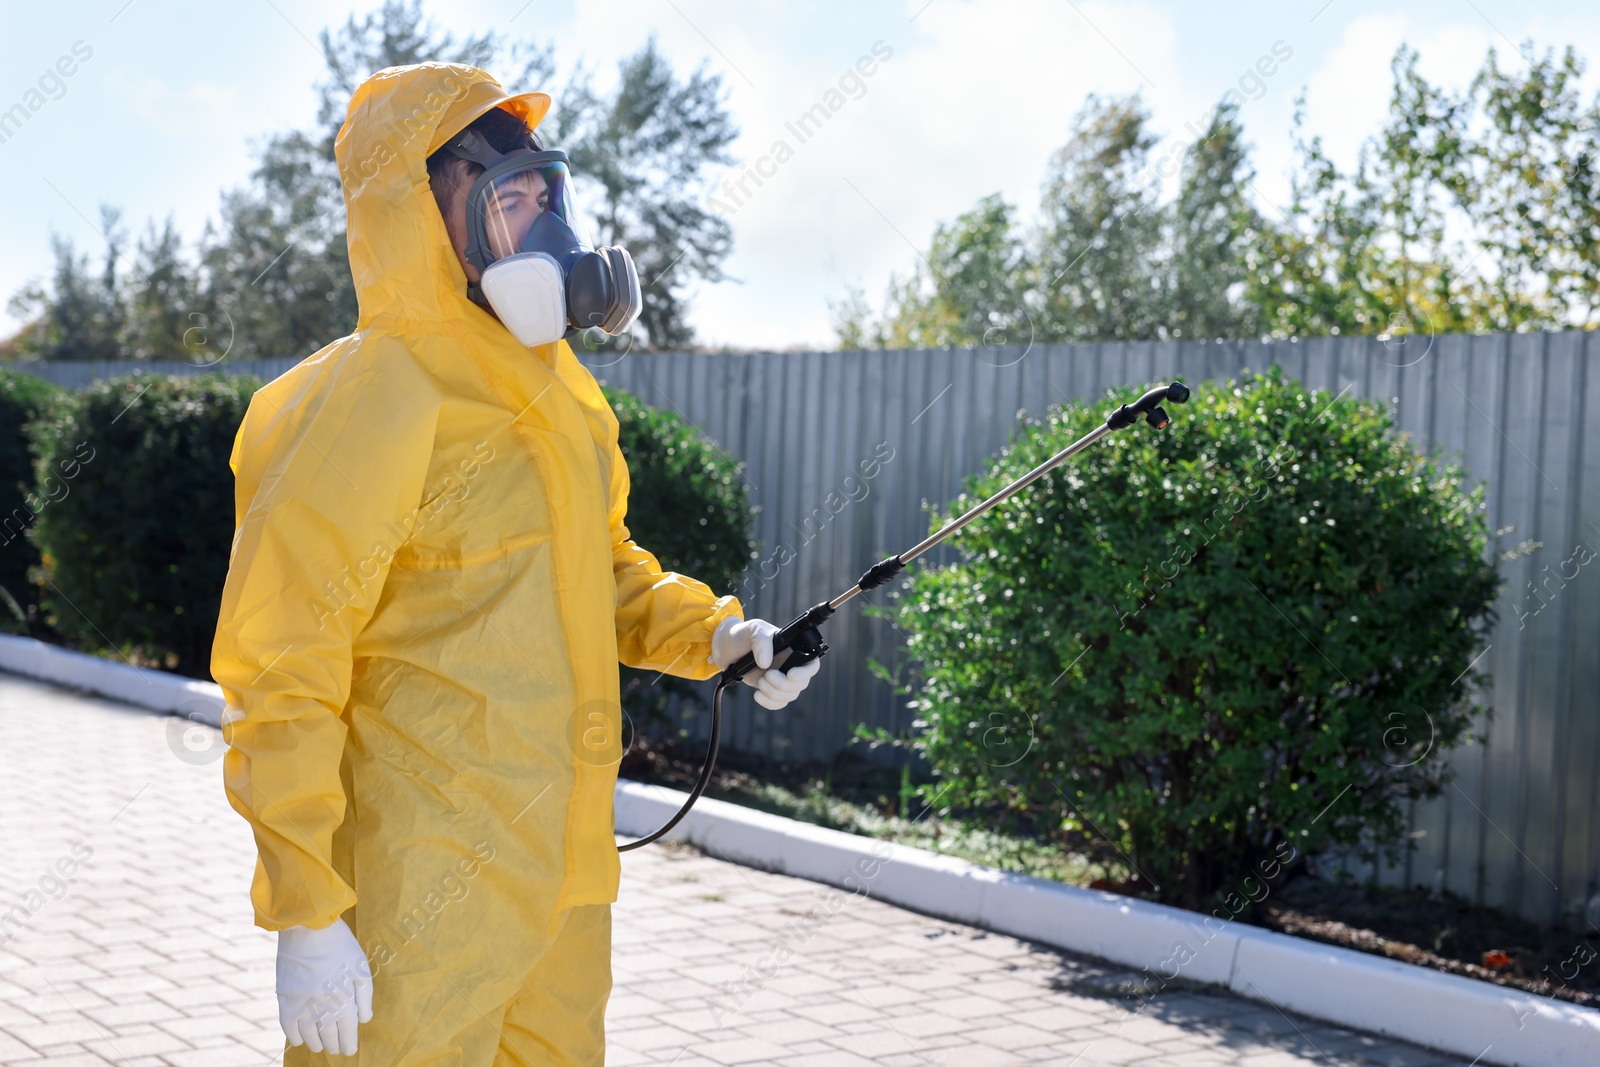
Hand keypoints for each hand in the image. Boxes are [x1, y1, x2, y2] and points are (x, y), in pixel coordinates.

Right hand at [276, 918, 372, 1055]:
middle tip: (336, 1049)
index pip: (347, 1031)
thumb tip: (364, 1020)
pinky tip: (300, 1040)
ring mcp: (301, 1003)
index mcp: (343, 998)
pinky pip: (288, 1026)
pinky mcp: (285, 998)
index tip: (350, 1051)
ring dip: (316, 1043)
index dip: (349, 1043)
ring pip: (309, 1034)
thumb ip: (364, 996)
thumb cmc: (340, 945)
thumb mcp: (361, 967)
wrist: (308, 927)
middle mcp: (321, 1006)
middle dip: (334, 1044)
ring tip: (321, 1046)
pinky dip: (294, 1036)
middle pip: (328, 1034)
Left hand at [710, 617, 821, 709]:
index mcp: (793, 649)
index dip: (806, 673)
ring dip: (773, 693)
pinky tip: (757, 694)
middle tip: (766, 675)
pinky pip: (779, 703)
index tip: (790, 675)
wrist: (726, 648)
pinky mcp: (771, 689)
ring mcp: (782, 678)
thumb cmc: (743, 634)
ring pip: (790, 696)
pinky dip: (769, 703)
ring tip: (759, 681)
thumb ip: (761, 642)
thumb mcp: (753, 630)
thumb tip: (766, 664)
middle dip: (783, 684)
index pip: (812, 664)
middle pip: (801, 684)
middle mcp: (791, 665)